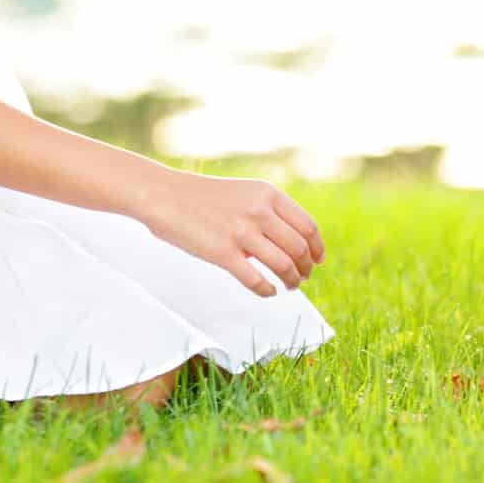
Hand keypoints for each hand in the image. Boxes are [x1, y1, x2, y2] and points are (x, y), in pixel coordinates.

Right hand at [137, 169, 324, 296]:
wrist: (166, 195)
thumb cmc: (204, 197)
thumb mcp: (245, 192)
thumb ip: (269, 210)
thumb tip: (294, 240)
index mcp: (267, 194)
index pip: (307, 226)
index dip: (317, 247)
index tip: (317, 260)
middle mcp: (259, 211)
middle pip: (300, 248)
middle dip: (306, 268)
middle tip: (302, 277)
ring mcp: (241, 233)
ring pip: (283, 265)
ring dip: (291, 281)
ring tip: (288, 286)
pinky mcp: (223, 253)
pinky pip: (256, 280)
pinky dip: (267, 290)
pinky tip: (268, 291)